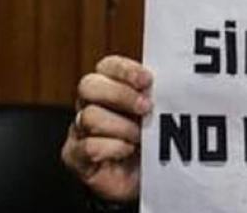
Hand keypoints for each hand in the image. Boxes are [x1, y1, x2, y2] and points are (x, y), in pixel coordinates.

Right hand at [61, 55, 153, 201]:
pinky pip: (88, 146)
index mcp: (109, 87)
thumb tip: (172, 83)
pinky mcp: (75, 156)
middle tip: (146, 108)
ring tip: (140, 137)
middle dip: (121, 95)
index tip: (147, 80)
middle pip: (89, 85)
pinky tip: (127, 150)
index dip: (125, 70)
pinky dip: (113, 148)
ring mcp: (79, 130)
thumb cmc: (150, 141)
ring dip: (121, 127)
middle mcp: (89, 104)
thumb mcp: (157, 114)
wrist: (143, 180)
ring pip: (89, 116)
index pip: (107, 66)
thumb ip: (157, 95)